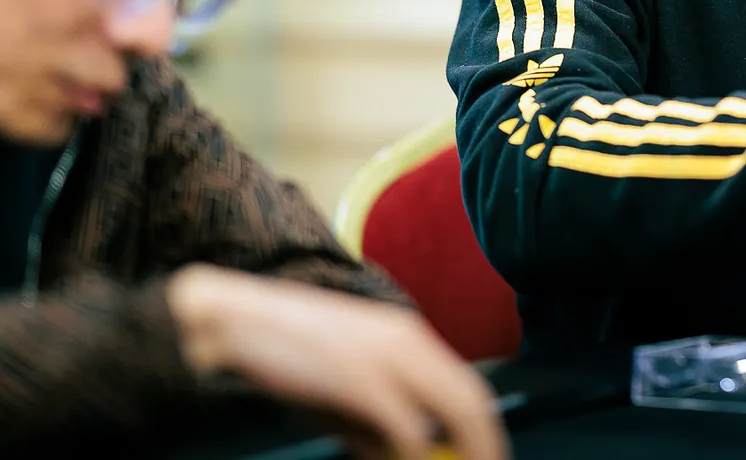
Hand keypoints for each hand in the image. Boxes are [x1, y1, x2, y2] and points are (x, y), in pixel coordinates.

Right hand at [167, 265, 507, 459]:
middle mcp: (409, 342)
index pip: (468, 387)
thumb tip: (405, 455)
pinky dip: (418, 452)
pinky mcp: (362, 379)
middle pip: (471, 401)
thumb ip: (374, 423)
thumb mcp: (341, 390)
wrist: (238, 319)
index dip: (485, 429)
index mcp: (408, 337)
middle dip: (485, 445)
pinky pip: (408, 426)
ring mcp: (389, 358)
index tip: (488, 459)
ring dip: (462, 450)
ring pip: (454, 410)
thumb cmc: (288, 356)